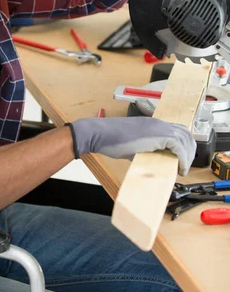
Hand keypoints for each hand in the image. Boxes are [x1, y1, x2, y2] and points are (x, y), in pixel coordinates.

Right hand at [68, 117, 195, 175]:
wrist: (100, 133)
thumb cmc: (110, 139)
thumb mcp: (131, 145)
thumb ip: (143, 151)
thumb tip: (149, 162)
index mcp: (153, 124)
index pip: (177, 131)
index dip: (183, 145)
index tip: (181, 158)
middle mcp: (159, 123)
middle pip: (186, 134)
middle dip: (190, 150)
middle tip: (185, 165)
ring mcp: (159, 128)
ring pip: (185, 140)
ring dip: (188, 156)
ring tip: (183, 169)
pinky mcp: (159, 135)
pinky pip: (179, 147)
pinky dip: (183, 159)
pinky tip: (180, 168)